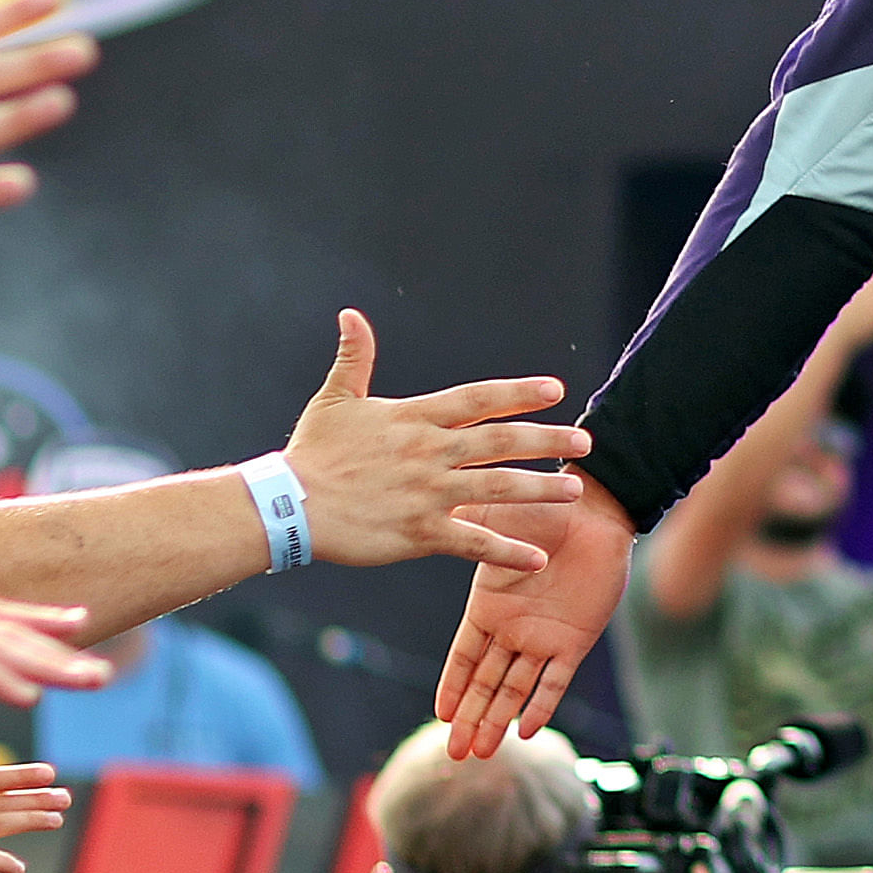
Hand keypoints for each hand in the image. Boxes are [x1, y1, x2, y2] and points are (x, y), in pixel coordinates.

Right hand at [280, 310, 587, 570]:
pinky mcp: (420, 532)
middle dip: (547, 439)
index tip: (556, 389)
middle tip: (586, 441)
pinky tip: (539, 557)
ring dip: (540, 488)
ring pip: (497, 487)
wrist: (287, 505)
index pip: (477, 399)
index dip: (518, 392)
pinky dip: (508, 550)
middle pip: (500, 440)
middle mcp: (429, 452)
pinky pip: (473, 541)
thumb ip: (354, 358)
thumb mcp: (335, 399)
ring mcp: (428, 493)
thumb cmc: (313, 452)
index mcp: (414, 419)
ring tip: (575, 490)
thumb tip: (351, 316)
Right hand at [437, 479, 629, 753]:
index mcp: (488, 607)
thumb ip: (465, 533)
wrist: (596, 515)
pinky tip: (525, 731)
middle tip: (453, 755)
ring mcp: (544, 637)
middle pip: (485, 684)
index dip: (451, 687)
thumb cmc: (544, 512)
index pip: (463, 658)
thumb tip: (431, 518)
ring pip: (514, 690)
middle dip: (469, 720)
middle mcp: (513, 629)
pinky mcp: (576, 639)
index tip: (438, 717)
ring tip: (480, 753)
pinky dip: (541, 705)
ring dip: (497, 721)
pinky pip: (555, 680)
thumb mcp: (494, 523)